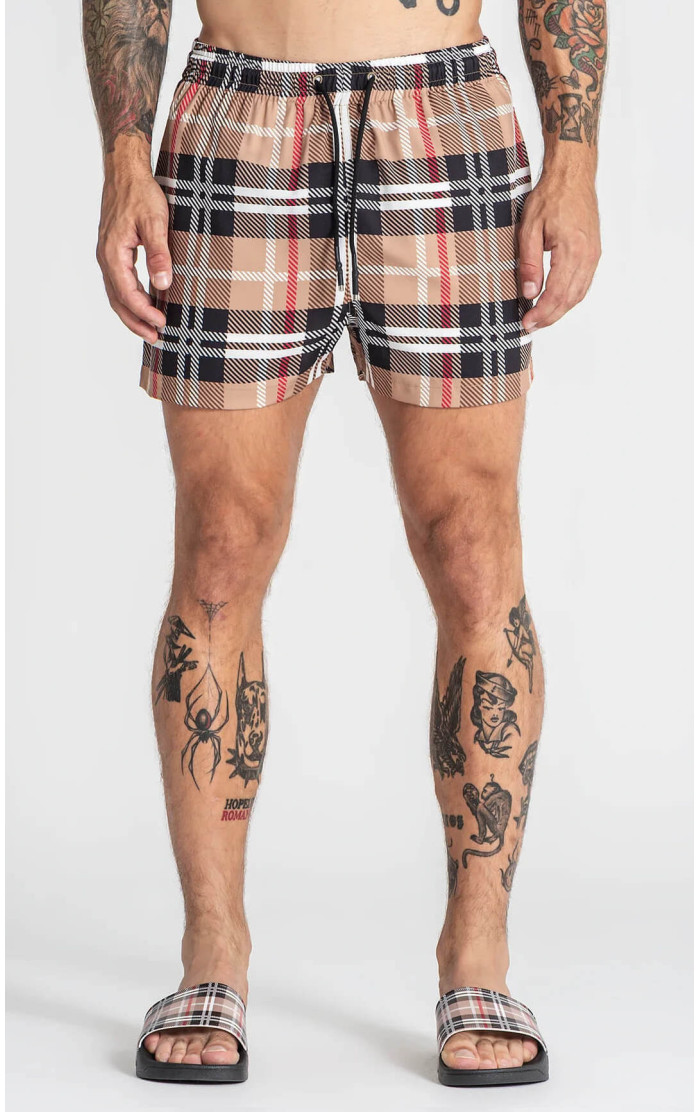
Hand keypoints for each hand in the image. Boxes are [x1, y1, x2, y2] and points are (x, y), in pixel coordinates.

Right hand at [96, 165, 171, 342]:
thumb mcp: (156, 222)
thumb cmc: (141, 192)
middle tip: (156, 338)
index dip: (145, 312)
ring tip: (151, 329)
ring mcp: (108, 255)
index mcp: (113, 253)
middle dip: (136, 322)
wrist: (125, 171)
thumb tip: (163, 285)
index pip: (128, 293)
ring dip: (132, 313)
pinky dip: (131, 298)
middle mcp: (106, 257)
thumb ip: (159, 254)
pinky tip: (146, 303)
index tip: (162, 323)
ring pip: (117, 293)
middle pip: (118, 300)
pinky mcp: (114, 252)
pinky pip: (119, 282)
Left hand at [518, 170, 600, 332]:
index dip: (541, 313)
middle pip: (570, 299)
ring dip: (559, 310)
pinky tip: (554, 301)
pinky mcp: (593, 253)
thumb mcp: (529, 229)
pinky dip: (569, 297)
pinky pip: (583, 284)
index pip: (557, 294)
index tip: (526, 323)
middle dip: (549, 317)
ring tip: (539, 318)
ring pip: (578, 294)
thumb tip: (529, 292)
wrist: (572, 175)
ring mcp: (593, 255)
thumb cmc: (551, 196)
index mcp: (572, 250)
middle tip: (529, 326)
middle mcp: (588, 256)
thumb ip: (529, 263)